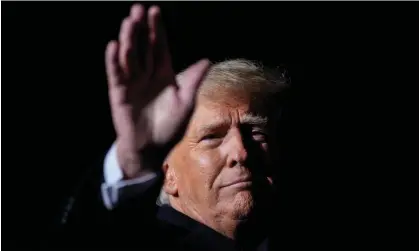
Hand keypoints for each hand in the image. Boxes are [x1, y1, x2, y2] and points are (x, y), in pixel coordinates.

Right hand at [105, 4, 209, 177]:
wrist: (151, 148)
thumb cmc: (170, 126)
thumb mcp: (186, 103)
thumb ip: (193, 81)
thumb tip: (207, 61)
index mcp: (164, 74)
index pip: (159, 47)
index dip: (157, 30)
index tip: (155, 11)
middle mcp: (147, 75)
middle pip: (143, 47)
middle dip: (141, 29)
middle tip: (138, 9)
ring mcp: (132, 82)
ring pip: (129, 57)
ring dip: (129, 40)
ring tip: (129, 22)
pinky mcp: (119, 93)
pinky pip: (116, 74)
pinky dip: (114, 61)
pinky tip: (114, 46)